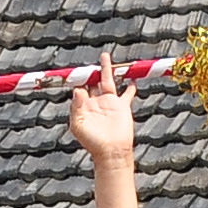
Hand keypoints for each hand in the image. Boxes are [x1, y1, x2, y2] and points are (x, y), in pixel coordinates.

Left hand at [67, 48, 137, 169]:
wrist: (111, 151)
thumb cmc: (92, 142)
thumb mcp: (78, 125)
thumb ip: (76, 108)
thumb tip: (77, 90)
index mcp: (83, 106)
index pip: (79, 87)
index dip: (78, 78)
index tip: (77, 70)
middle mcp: (95, 102)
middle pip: (93, 80)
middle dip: (92, 70)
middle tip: (90, 56)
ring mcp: (109, 103)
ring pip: (107, 81)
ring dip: (107, 69)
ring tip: (105, 56)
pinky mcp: (122, 107)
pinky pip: (127, 94)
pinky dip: (130, 87)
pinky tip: (131, 79)